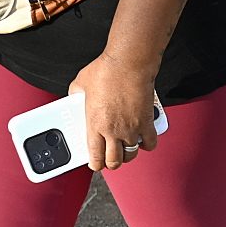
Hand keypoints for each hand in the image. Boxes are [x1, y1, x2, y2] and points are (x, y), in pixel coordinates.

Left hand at [70, 51, 162, 170]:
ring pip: (131, 155)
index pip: (95, 157)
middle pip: (114, 161)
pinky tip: (143, 139)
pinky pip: (150, 143)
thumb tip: (75, 99)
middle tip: (110, 158)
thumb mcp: (80, 83)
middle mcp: (113, 131)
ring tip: (125, 148)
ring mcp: (131, 128)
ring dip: (128, 154)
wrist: (129, 62)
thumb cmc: (105, 70)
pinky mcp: (147, 122)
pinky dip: (147, 144)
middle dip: (111, 163)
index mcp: (94, 124)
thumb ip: (76, 96)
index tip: (96, 162)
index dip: (95, 164)